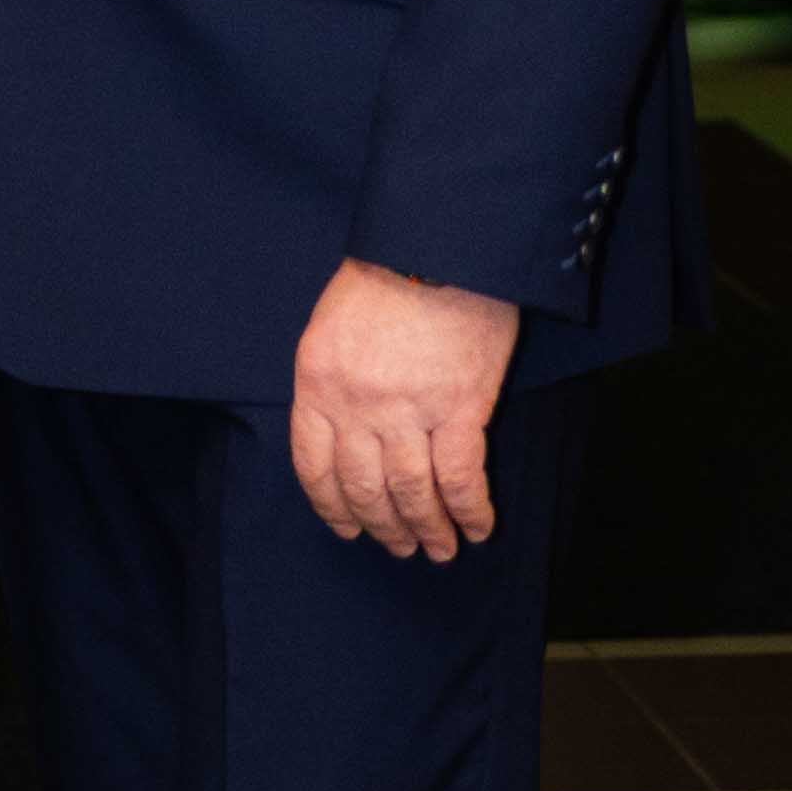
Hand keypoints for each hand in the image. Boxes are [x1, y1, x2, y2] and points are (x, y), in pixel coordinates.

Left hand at [288, 258, 519, 557]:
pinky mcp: (461, 407)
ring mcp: (407, 410)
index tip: (347, 527)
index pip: (314, 466)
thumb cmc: (386, 273)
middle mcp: (356, 406)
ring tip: (439, 549)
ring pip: (412, 493)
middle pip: (365, 488)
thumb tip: (346, 429)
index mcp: (317, 383)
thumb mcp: (332, 325)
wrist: (440, 241)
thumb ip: (333, 380)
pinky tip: (478, 527)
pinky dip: (470, 510)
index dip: (332, 506)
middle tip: (399, 547)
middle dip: (383, 527)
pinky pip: (462, 477)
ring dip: (427, 529)